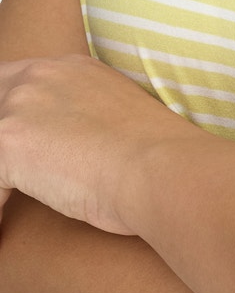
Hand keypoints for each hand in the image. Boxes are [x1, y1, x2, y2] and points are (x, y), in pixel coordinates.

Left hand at [0, 54, 194, 234]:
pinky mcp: (8, 142)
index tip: (21, 148)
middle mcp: (42, 76)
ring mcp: (21, 106)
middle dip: (5, 144)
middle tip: (9, 175)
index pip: (16, 82)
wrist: (162, 169)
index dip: (11, 115)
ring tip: (9, 201)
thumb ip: (86, 114)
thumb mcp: (121, 115)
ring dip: (1, 175)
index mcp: (71, 68)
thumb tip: (72, 143)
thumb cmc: (157, 157)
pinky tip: (6, 224)